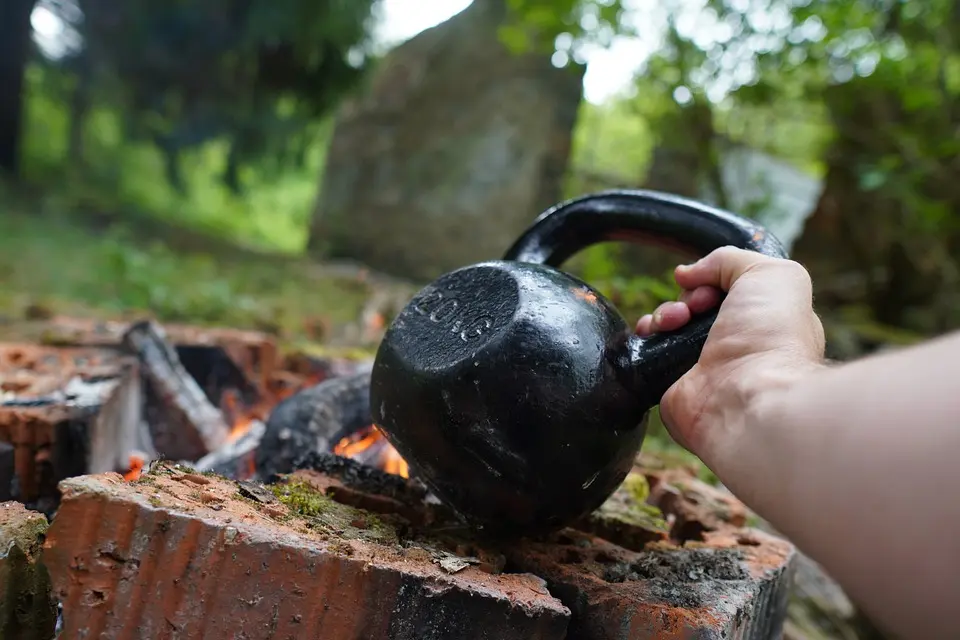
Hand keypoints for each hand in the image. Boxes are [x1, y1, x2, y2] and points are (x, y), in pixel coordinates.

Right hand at [636, 247, 825, 463]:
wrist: (745, 397)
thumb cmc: (771, 339)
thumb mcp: (771, 274)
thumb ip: (731, 259)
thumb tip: (688, 274)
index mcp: (764, 322)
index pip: (731, 290)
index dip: (716, 279)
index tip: (714, 288)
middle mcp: (734, 344)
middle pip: (696, 304)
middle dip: (689, 296)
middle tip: (697, 307)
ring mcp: (702, 365)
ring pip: (671, 324)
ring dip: (666, 312)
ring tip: (675, 321)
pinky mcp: (673, 383)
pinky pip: (650, 350)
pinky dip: (648, 335)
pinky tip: (655, 332)